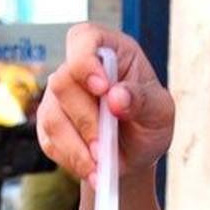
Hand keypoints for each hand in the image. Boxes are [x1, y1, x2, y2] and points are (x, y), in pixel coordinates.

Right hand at [36, 23, 175, 186]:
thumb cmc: (149, 123)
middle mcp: (77, 69)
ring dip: (77, 147)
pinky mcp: (49, 125)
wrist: (135, 154)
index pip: (84, 39)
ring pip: (52, 116)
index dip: (86, 61)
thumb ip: (142, 101)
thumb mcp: (160, 112)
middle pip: (63, 82)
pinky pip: (50, 142)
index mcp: (109, 50)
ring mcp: (58, 97)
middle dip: (86, 120)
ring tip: (101, 165)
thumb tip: (117, 97)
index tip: (102, 88)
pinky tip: (93, 171)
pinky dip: (72, 161)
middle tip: (104, 148)